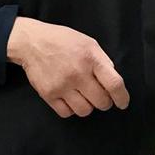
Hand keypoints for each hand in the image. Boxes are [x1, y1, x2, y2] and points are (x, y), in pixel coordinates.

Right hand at [7, 17, 129, 117]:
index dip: (122, 97)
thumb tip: (112, 81)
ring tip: (82, 97)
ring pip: (84, 110)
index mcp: (91, 59)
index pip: (114, 84)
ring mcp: (62, 86)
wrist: (32, 43)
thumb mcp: (88, 43)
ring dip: (87, 106)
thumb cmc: (62, 41)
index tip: (122, 103)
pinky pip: (66, 113)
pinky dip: (70, 109)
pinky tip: (69, 100)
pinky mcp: (48, 94)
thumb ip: (102, 61)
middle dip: (104, 102)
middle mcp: (77, 74)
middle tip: (99, 96)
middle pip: (101, 102)